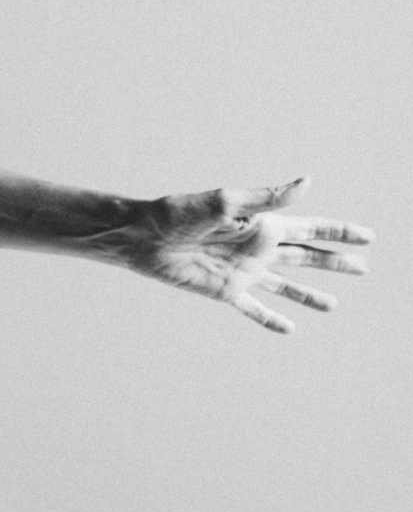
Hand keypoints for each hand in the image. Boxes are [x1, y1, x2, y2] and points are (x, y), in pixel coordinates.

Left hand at [121, 178, 373, 333]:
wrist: (144, 238)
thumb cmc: (180, 213)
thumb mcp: (225, 202)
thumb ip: (267, 198)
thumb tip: (307, 183)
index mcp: (263, 225)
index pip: (312, 229)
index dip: (340, 233)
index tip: (368, 236)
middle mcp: (258, 248)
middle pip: (307, 258)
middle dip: (336, 262)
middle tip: (364, 267)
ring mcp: (244, 272)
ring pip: (287, 286)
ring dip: (310, 294)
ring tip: (333, 304)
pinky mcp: (226, 292)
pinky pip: (254, 310)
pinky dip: (271, 319)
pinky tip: (289, 328)